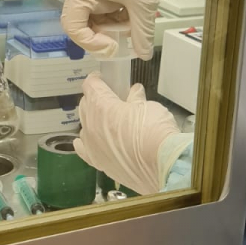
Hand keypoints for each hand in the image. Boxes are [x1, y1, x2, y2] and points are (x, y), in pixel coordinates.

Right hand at [61, 0, 181, 59]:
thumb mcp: (143, 5)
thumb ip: (141, 33)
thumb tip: (143, 55)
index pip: (72, 25)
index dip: (89, 42)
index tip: (112, 47)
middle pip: (80, 21)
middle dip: (100, 35)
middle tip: (120, 43)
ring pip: (94, 16)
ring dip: (110, 27)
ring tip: (132, 29)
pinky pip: (104, 8)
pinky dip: (116, 17)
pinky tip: (132, 18)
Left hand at [74, 74, 179, 195]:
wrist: (161, 166)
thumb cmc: (155, 131)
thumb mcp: (148, 107)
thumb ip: (136, 99)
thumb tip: (134, 92)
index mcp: (101, 105)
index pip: (91, 85)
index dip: (96, 79)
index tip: (103, 78)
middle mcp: (90, 124)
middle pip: (85, 105)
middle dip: (95, 99)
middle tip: (109, 98)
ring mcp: (91, 145)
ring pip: (84, 126)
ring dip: (92, 120)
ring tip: (106, 120)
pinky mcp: (97, 162)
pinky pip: (83, 149)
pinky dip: (85, 142)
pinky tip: (88, 141)